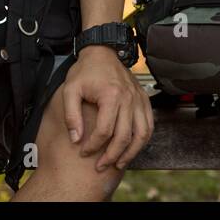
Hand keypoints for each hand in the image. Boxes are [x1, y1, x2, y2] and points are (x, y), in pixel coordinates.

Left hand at [63, 46, 153, 171]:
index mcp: (111, 95)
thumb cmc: (85, 71)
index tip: (83, 152)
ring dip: (131, 153)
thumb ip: (71, 115)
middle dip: (112, 156)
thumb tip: (76, 139)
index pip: (105, 131)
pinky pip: (149, 125)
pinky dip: (143, 140)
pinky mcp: (144, 100)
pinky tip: (132, 148)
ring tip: (118, 164)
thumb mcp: (70, 90)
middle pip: (125, 136)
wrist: (103, 52)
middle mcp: (129, 99)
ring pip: (142, 134)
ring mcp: (139, 99)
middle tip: (100, 167)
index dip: (93, 146)